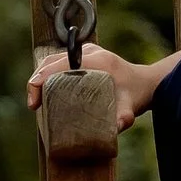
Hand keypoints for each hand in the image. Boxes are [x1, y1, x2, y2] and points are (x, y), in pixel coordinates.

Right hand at [27, 43, 158, 130]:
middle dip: (37, 81)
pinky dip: (48, 74)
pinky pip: (60, 62)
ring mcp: (87, 51)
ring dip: (41, 77)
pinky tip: (45, 91)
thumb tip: (115, 128)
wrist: (147, 83)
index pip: (58, 65)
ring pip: (53, 60)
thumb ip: (123, 118)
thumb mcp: (130, 108)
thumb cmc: (137, 95)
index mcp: (98, 60)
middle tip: (34, 104)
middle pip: (51, 61)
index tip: (35, 102)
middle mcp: (90, 51)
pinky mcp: (86, 56)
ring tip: (37, 100)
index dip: (40, 81)